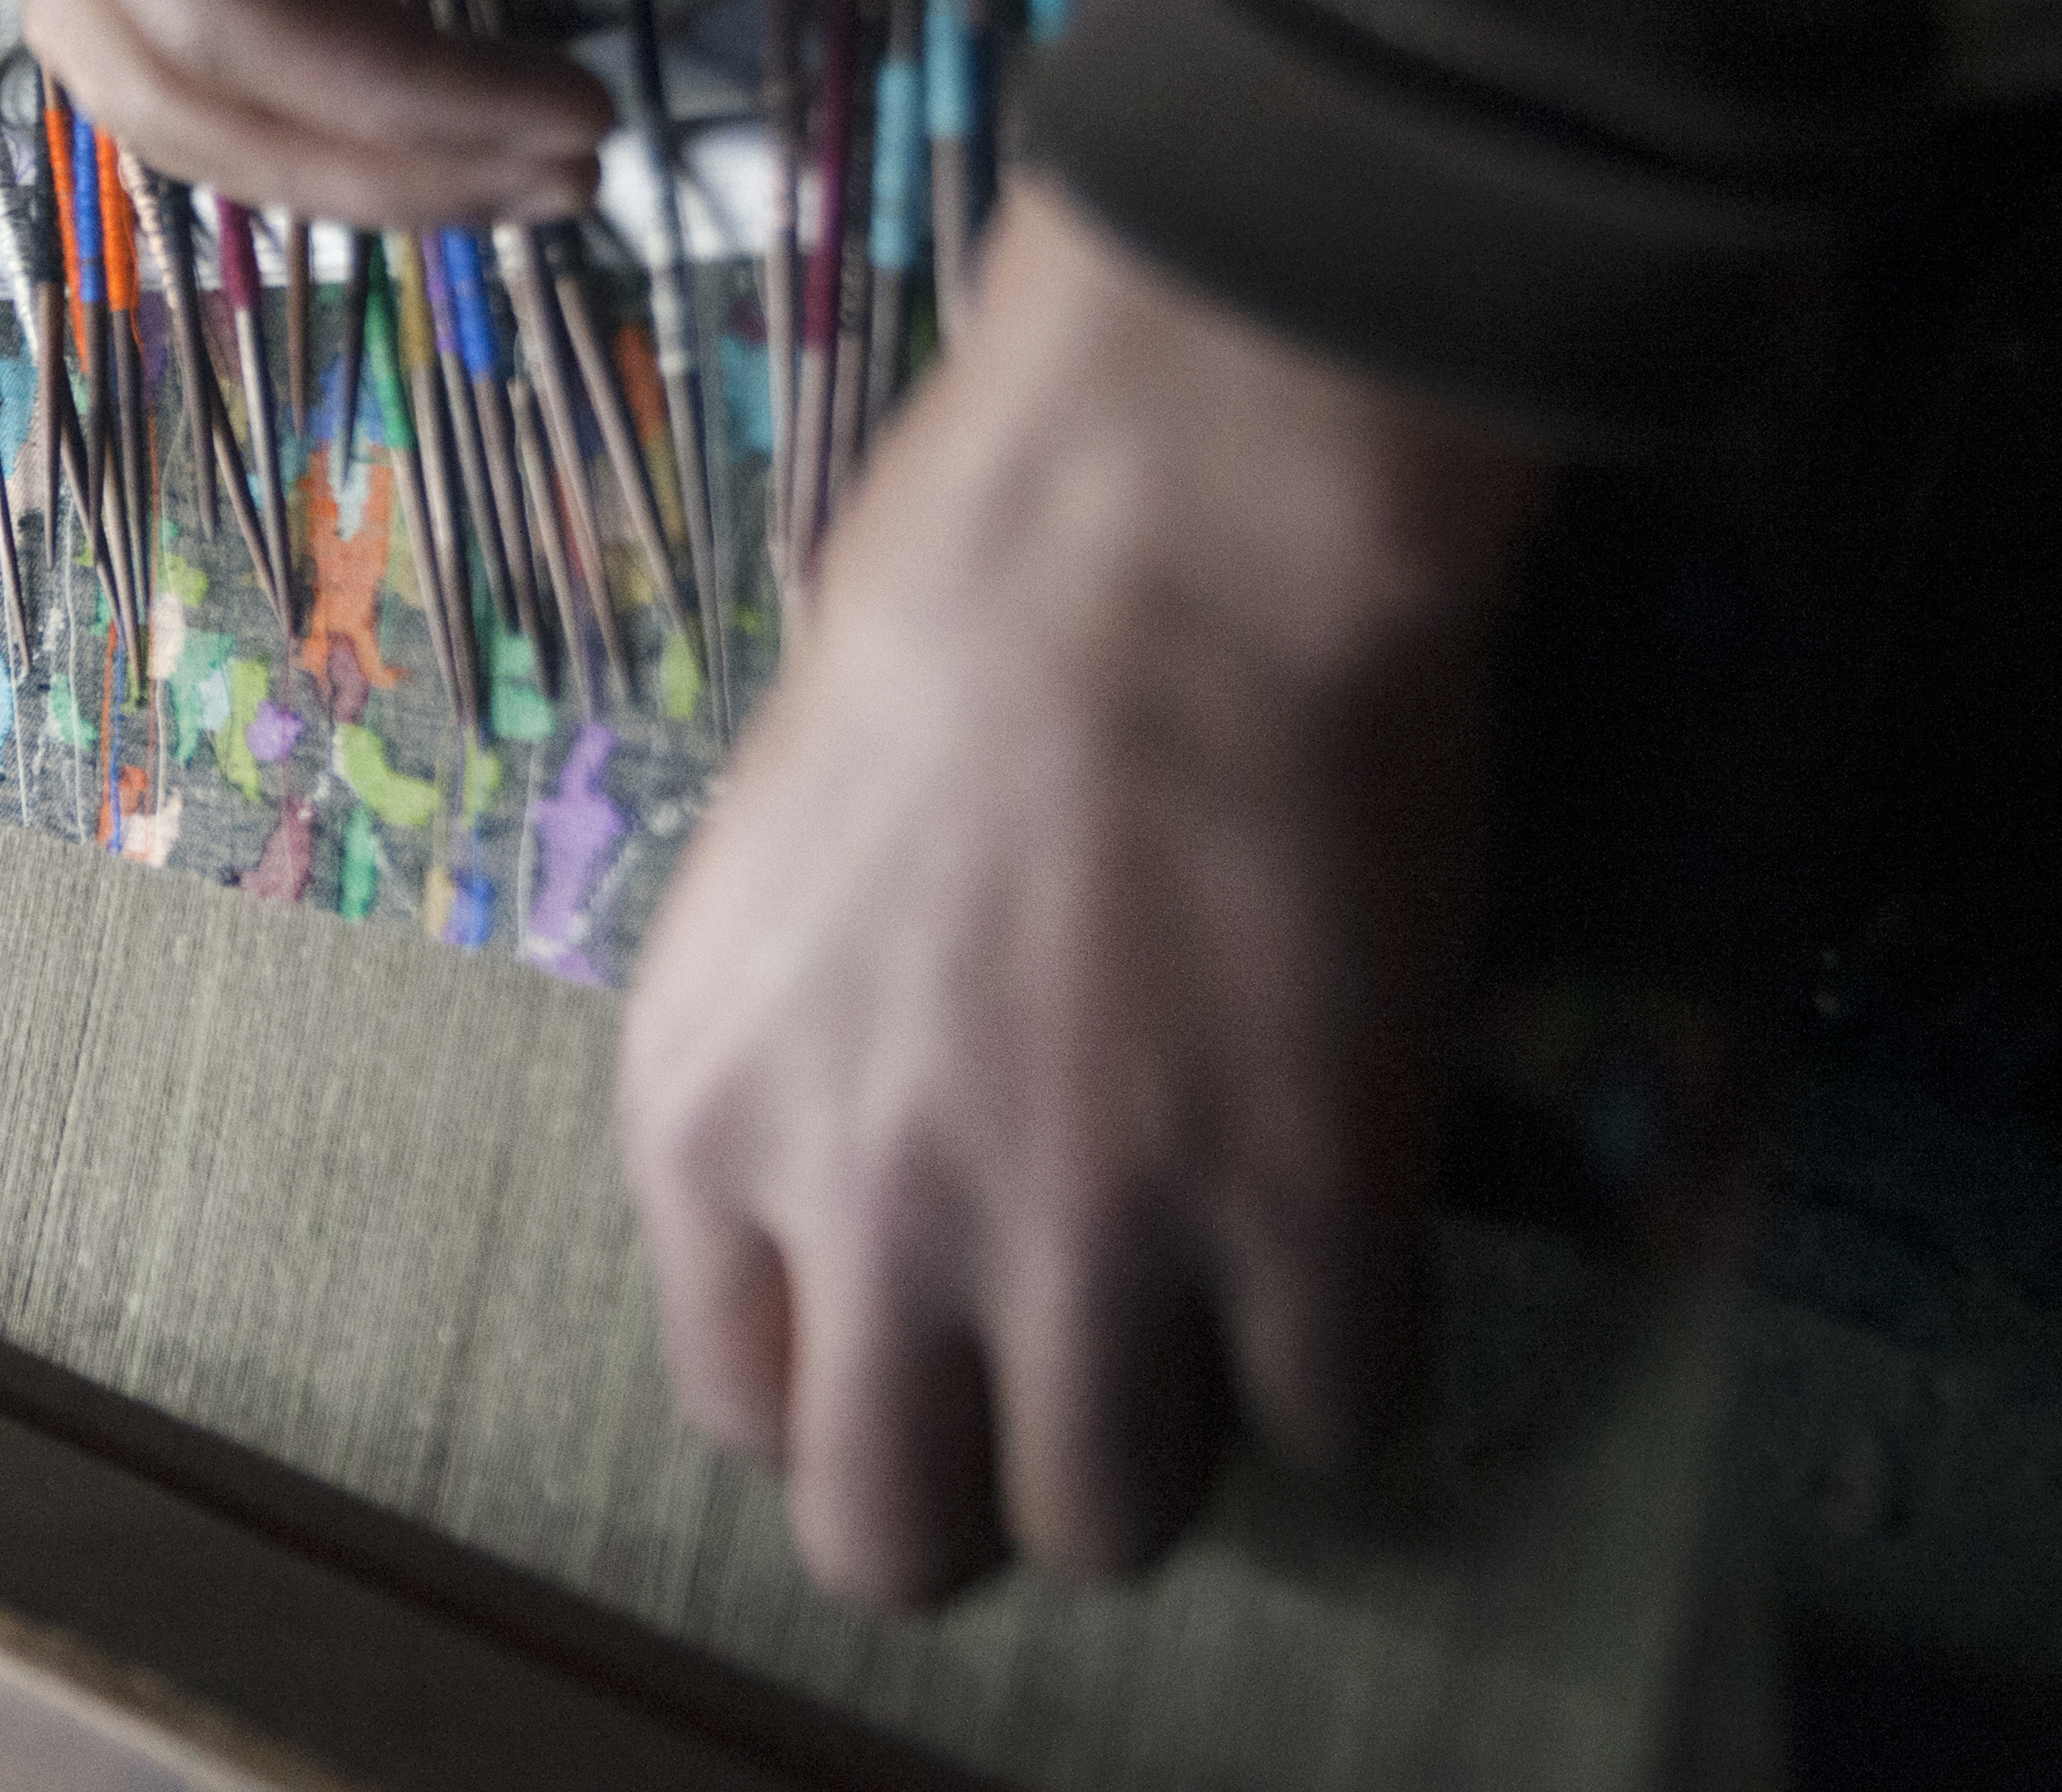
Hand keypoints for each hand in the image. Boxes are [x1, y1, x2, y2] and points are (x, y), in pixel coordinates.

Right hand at [0, 0, 609, 221]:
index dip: (396, 90)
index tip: (571, 112)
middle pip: (167, 80)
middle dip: (367, 161)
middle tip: (569, 170)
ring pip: (152, 75)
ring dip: (324, 150)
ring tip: (509, 165)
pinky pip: (164, 8)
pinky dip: (283, 81)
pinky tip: (401, 94)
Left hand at [620, 183, 1547, 1604]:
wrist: (1160, 522)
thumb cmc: (951, 623)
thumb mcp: (774, 876)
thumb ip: (800, 1070)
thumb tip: (866, 1199)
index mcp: (704, 1115)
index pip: (735, 1401)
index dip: (851, 1378)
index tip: (931, 1322)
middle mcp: (862, 1211)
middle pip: (894, 1538)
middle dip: (986, 1488)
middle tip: (1073, 1387)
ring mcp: (1083, 1231)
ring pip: (1114, 1522)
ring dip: (1174, 1438)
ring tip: (1219, 1315)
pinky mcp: (1301, 1205)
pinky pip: (1338, 1422)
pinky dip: (1357, 1363)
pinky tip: (1352, 1248)